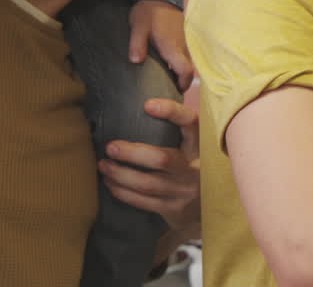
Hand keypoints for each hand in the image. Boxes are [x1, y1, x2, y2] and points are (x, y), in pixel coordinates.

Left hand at [100, 97, 200, 239]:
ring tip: (103, 165)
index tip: (147, 105)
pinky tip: (110, 183)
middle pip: (162, 158)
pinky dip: (123, 192)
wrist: (209, 203)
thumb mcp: (192, 142)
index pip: (190, 122)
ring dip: (120, 174)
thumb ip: (175, 125)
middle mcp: (195, 167)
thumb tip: (141, 103)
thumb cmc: (191, 163)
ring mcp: (184, 191)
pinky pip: (143, 202)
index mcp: (200, 143)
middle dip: (132, 153)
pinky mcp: (173, 209)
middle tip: (111, 146)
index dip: (171, 112)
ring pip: (147, 184)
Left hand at [129, 0, 193, 90]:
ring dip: (178, 71)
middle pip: (187, 70)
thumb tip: (136, 61)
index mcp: (172, 47)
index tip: (174, 91)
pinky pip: (183, 53)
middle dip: (180, 81)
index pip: (185, 71)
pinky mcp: (182, 36)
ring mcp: (184, 41)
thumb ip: (137, 45)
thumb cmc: (148, 12)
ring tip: (164, 78)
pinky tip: (165, 63)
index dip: (183, 84)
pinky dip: (177, 61)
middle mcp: (182, 46)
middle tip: (167, 89)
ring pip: (186, 62)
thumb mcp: (138, 27)